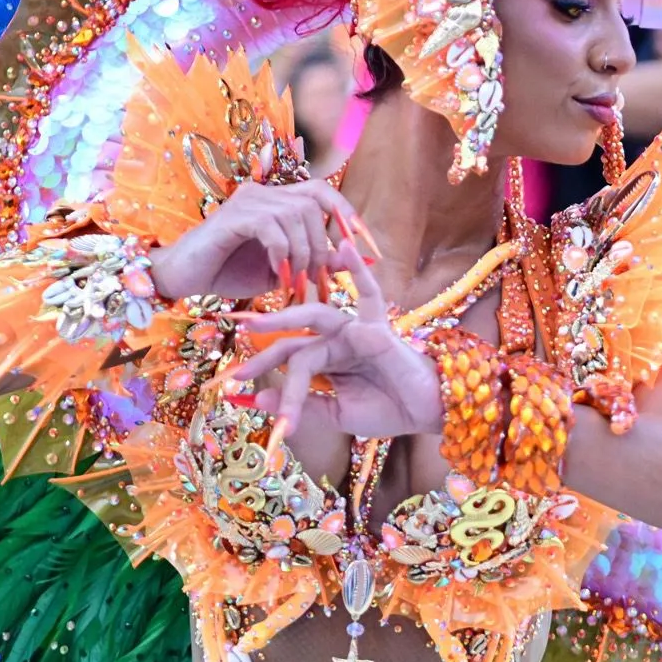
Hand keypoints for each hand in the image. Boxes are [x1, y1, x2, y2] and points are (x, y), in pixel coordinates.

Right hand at [149, 180, 360, 299]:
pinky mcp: (232, 216)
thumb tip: (352, 258)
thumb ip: (314, 260)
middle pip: (313, 204)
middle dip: (322, 244)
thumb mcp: (282, 269)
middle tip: (316, 278)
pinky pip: (271, 227)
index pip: (321, 191)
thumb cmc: (229, 272)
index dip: (345, 212)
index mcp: (277, 200)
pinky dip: (280, 252)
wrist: (181, 278)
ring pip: (295, 215)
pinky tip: (276, 274)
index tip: (362, 243)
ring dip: (302, 253)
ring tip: (295, 281)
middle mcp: (264, 193)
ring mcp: (247, 201)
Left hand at [229, 240, 443, 438]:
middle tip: (236, 372)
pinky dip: (357, 268)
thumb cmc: (388, 410)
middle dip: (265, 354)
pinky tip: (343, 247)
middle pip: (295, 339)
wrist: (426, 414)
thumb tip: (260, 399)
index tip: (235, 388)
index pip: (290, 358)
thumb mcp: (336, 414)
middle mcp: (339, 339)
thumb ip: (304, 405)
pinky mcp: (376, 326)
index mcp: (330, 359)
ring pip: (315, 317)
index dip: (264, 372)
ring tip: (256, 322)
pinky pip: (368, 292)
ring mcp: (357, 329)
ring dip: (285, 317)